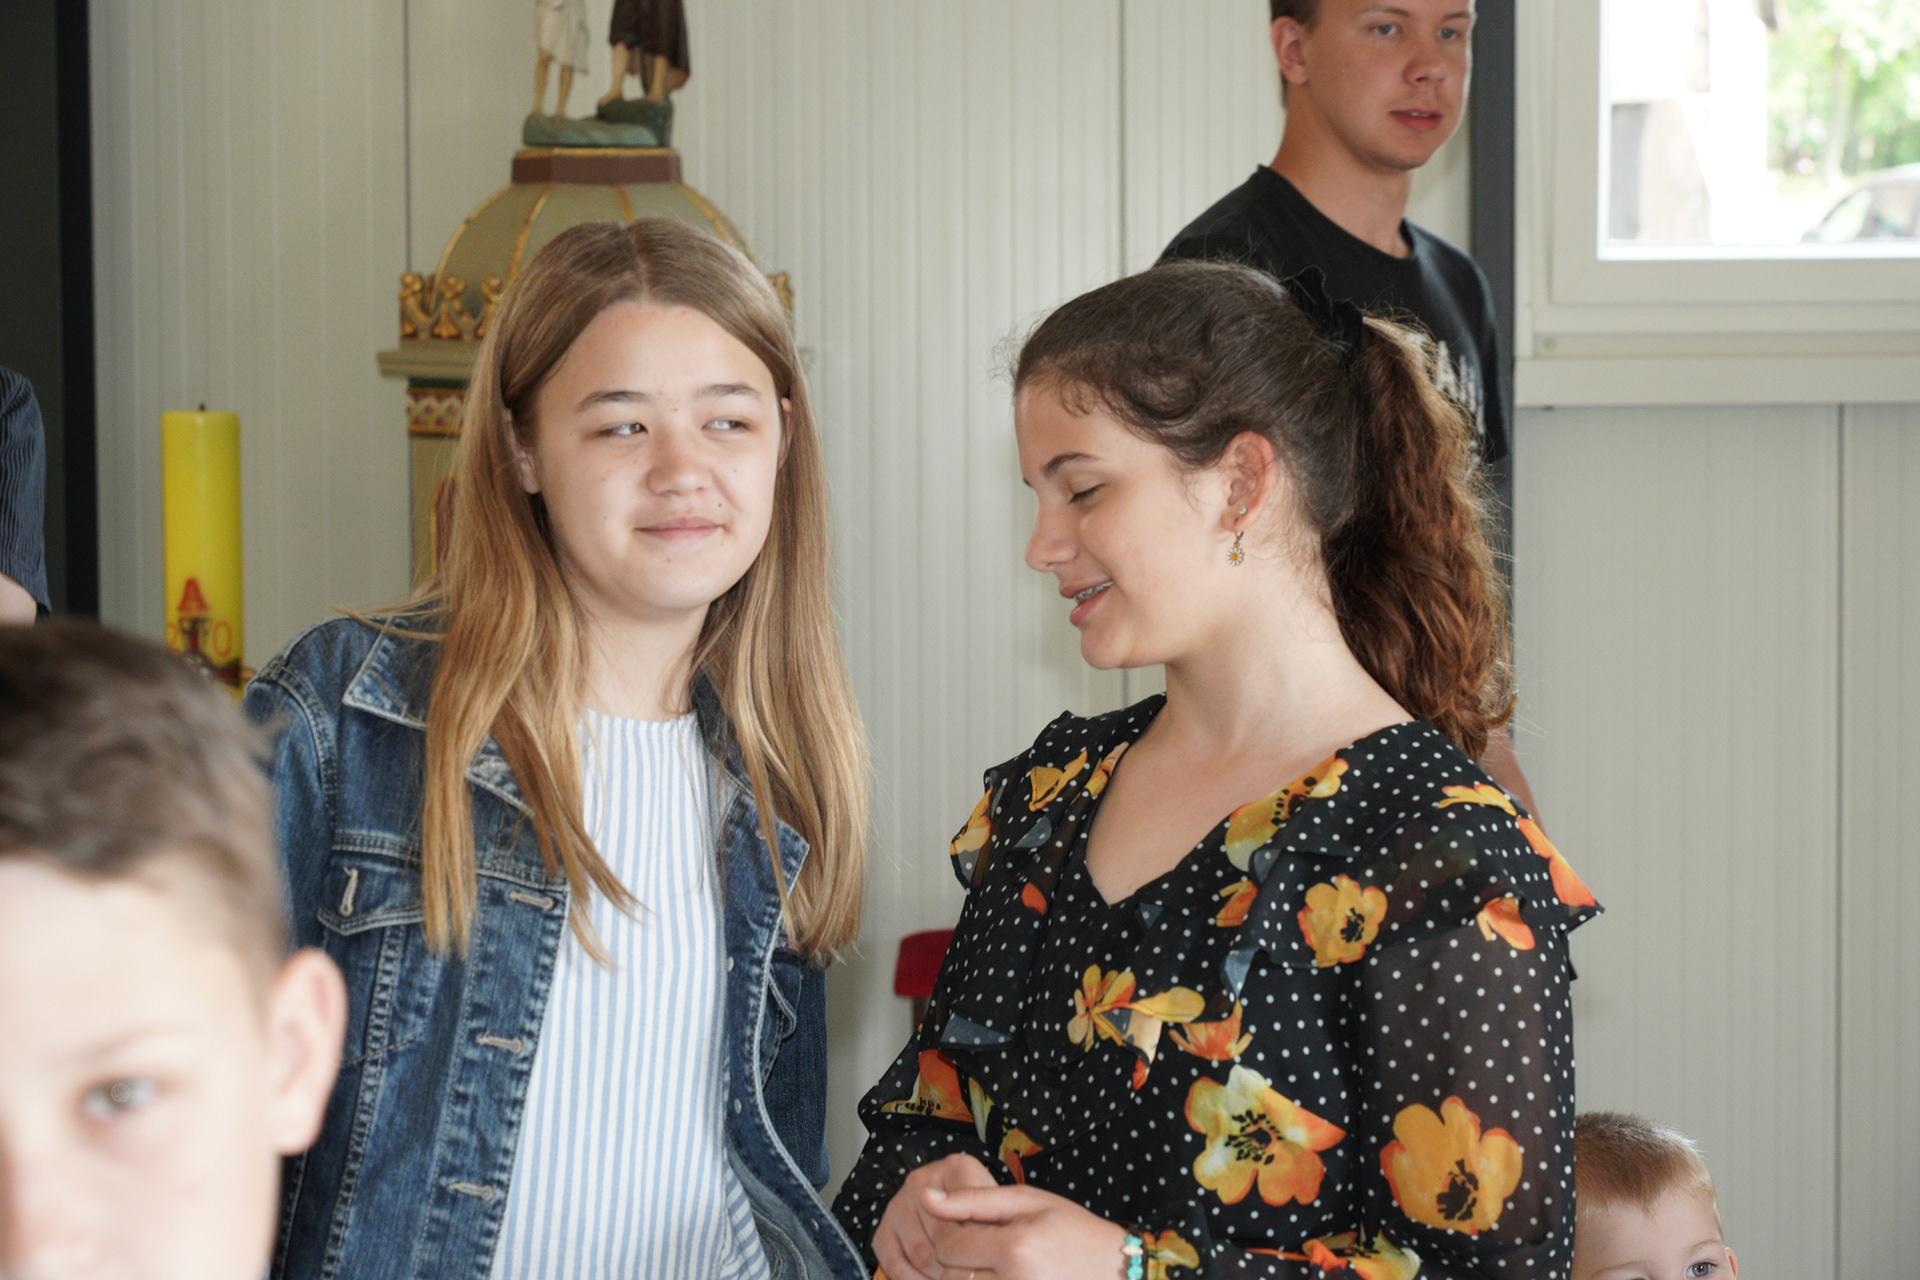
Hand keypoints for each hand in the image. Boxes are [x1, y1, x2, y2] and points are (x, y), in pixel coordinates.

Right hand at [873, 1153, 1000, 1279]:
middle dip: (960, 1265)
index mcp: (956, 1168)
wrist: (959, 1215)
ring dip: (939, 1277)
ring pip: (921, 1255)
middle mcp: (921, 1180)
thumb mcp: (998, 1211)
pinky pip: (896, 1266)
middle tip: (973, 1275)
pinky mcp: (882, 1230)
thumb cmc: (986, 1215)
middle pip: (943, 1237)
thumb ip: (992, 1222)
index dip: (979, 1244)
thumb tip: (984, 1243)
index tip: (987, 1261)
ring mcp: (898, 1204)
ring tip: (955, 1278)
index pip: (967, 1211)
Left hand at [916, 1179, 1130, 1279]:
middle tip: (979, 1245)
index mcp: (1014, 1248)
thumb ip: (973, 1199)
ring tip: (989, 1260)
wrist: (1114, 1269)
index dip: (949, 1233)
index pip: (949, 1246)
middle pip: (950, 1276)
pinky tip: (995, 1273)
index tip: (966, 1225)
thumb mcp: (1028, 1201)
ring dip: (965, 1276)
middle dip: (955, 1260)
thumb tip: (925, 1196)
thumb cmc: (1072, 1229)